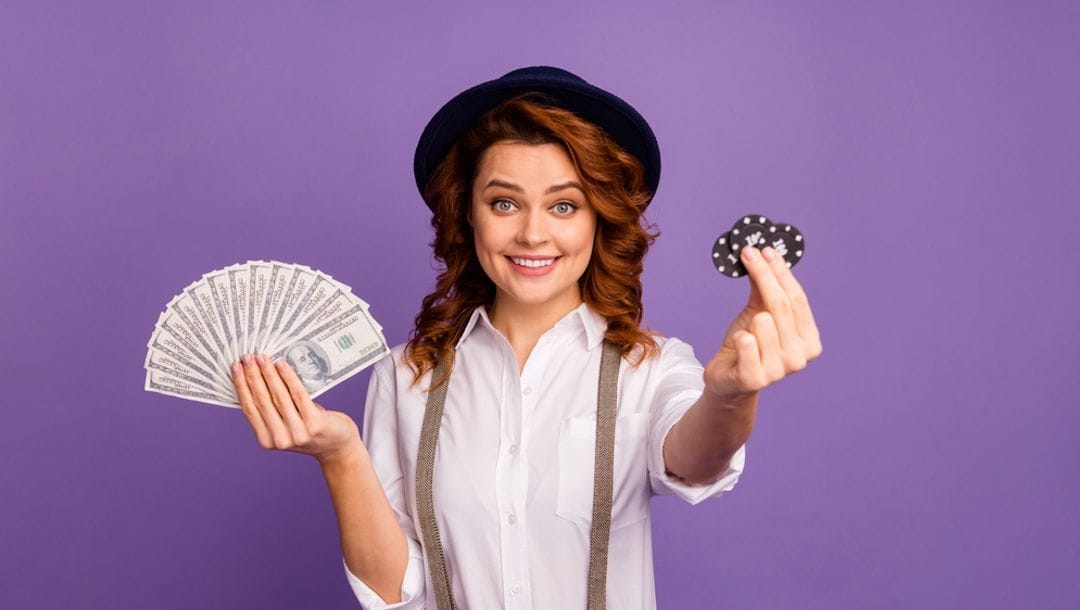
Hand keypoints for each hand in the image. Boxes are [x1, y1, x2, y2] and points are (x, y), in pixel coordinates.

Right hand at [231, 353, 361, 465]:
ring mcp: (297, 432)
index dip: (241, 386)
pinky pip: (298, 395)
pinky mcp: (314, 423)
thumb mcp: (285, 425)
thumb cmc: (309, 430)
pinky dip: (288, 377)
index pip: (249, 408)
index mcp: (267, 440)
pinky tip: (281, 365)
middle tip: (247, 357)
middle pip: (261, 400)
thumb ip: (271, 410)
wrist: (337, 447)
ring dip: (268, 373)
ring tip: (262, 358)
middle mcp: (280, 439)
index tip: (236, 368)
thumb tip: (255, 377)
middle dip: (252, 376)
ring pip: (278, 396)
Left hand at [703, 245, 822, 403]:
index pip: (797, 299)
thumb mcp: (758, 314)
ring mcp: (779, 371)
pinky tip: (738, 342)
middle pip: (780, 306)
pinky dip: (740, 337)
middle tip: (748, 254)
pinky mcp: (755, 379)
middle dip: (763, 275)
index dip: (781, 272)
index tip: (766, 250)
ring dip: (750, 318)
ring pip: (763, 322)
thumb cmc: (747, 346)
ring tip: (746, 327)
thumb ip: (765, 289)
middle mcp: (799, 358)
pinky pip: (746, 342)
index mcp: (809, 341)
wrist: (727, 380)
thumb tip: (763, 255)